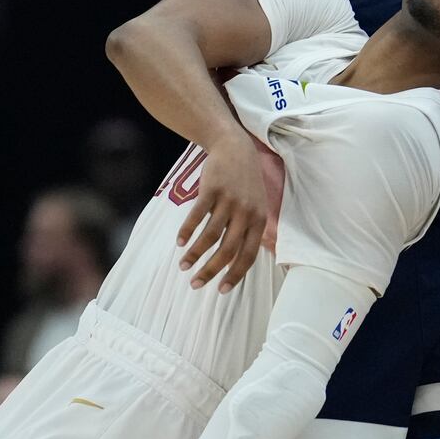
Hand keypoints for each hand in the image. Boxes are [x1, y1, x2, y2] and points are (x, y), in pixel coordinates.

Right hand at [176, 131, 268, 292]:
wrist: (235, 148)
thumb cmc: (245, 182)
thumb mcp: (256, 205)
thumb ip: (248, 231)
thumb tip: (235, 263)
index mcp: (259, 220)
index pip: (248, 255)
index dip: (235, 274)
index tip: (221, 290)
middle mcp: (246, 212)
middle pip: (227, 250)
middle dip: (210, 270)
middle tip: (195, 284)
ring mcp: (229, 200)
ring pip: (210, 236)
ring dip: (195, 254)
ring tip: (183, 265)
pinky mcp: (212, 189)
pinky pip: (197, 216)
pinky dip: (187, 232)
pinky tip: (180, 243)